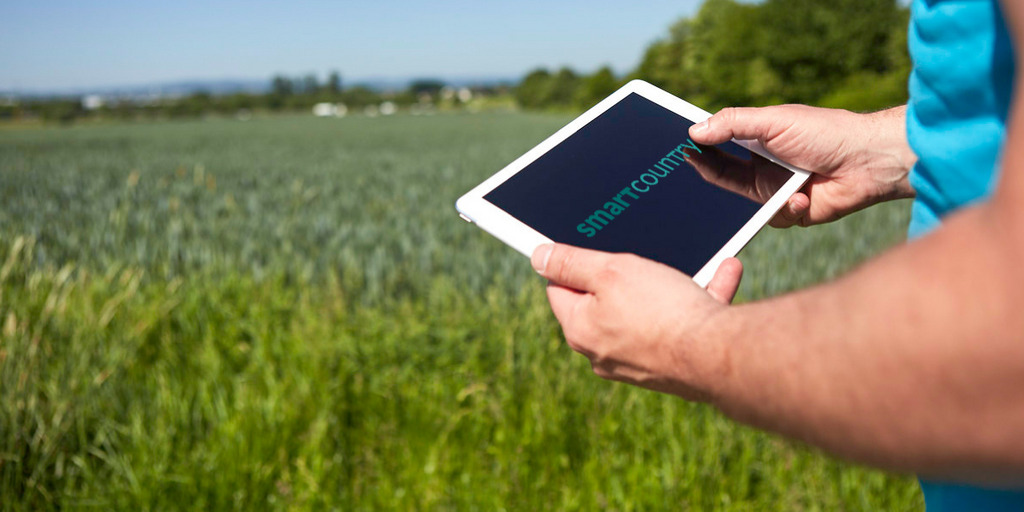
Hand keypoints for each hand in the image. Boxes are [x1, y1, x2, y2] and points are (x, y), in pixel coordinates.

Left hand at [531, 243, 741, 400]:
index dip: (572, 264)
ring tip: (691, 259)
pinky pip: (684, 323)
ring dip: (673, 282)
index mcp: (580, 330)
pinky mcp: (673, 364)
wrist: (718, 356)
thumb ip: (571, 263)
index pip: (560, 289)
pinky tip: (725, 271)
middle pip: (605, 301)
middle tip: (642, 254)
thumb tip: (539, 257)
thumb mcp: (610, 272)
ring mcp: (639, 361)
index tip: (590, 247)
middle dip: (627, 274)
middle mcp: (604, 352)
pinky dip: (701, 296)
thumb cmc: (661, 311)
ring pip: (651, 310)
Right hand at [689, 105, 916, 226]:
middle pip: (721, 174)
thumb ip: (733, 124)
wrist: (868, 162)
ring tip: (790, 185)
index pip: (716, 145)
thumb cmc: (826, 133)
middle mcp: (761, 166)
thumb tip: (694, 131)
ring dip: (763, 194)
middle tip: (693, 163)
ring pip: (744, 203)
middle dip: (709, 171)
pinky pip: (773, 219)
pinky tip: (806, 196)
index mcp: (756, 141)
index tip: (677, 145)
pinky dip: (788, 208)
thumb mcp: (774, 121)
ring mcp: (774, 191)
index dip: (697, 146)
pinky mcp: (791, 213)